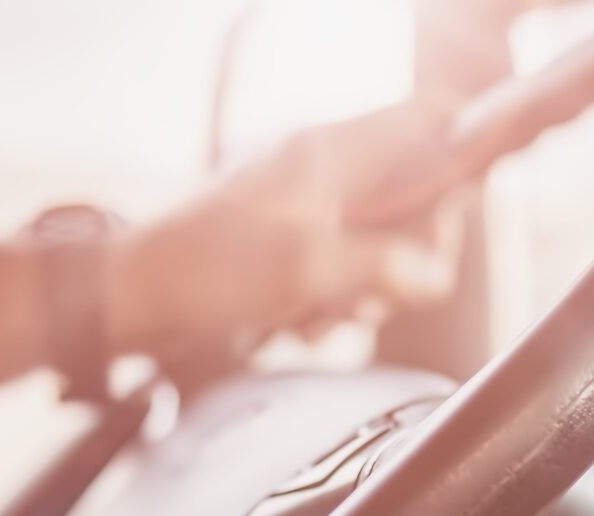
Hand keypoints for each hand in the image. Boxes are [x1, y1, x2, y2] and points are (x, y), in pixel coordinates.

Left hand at [104, 95, 472, 368]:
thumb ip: (385, 268)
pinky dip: (336, 296)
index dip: (465, 149)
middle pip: (417, 193)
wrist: (127, 297)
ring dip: (369, 287)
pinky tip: (301, 320)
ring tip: (323, 313)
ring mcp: (306, 199)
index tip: (466, 203)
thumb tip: (437, 275)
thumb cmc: (201, 273)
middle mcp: (323, 165)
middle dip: (411, 253)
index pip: (427, 117)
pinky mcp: (289, 235)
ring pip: (385, 237)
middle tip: (381, 292)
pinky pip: (345, 261)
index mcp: (331, 150)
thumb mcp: (306, 272)